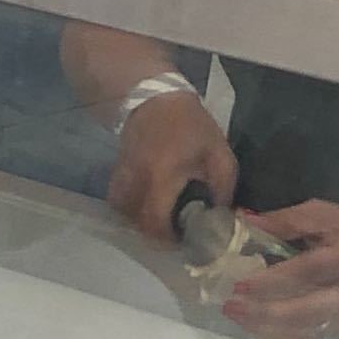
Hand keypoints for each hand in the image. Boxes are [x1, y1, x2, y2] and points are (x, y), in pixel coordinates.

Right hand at [108, 88, 234, 239]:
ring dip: (142, 222)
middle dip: (155, 233)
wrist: (156, 99)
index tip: (182, 239)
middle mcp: (136, 180)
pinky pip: (118, 202)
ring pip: (124, 214)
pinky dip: (131, 210)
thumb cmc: (192, 126)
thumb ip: (223, 189)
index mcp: (162, 176)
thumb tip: (220, 217)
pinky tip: (147, 206)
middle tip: (175, 232)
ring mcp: (122, 176)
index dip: (167, 238)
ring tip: (162, 220)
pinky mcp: (115, 173)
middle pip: (136, 223)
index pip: (155, 221)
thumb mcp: (219, 154)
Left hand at [213, 201, 338, 338]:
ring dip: (266, 328)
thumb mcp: (326, 215)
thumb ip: (286, 220)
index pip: (304, 272)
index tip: (239, 284)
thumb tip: (245, 220)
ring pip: (304, 330)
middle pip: (303, 311)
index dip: (269, 282)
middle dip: (262, 313)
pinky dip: (281, 335)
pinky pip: (310, 336)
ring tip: (239, 318)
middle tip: (231, 308)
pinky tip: (260, 327)